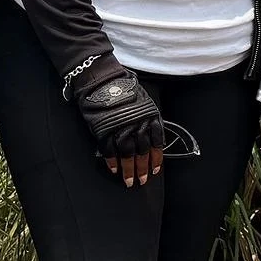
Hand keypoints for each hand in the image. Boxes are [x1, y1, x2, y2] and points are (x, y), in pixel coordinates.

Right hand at [75, 63, 164, 185]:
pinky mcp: (105, 131)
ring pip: (127, 155)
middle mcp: (138, 125)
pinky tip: (114, 169)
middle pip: (142, 153)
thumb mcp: (145, 102)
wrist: (103, 79)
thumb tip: (149, 137)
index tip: (155, 170)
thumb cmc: (124, 88)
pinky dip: (112, 162)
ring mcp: (121, 129)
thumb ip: (148, 120)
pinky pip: (109, 151)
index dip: (156, 159)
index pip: (156, 144)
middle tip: (141, 181)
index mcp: (150, 118)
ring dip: (128, 170)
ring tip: (129, 181)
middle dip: (142, 169)